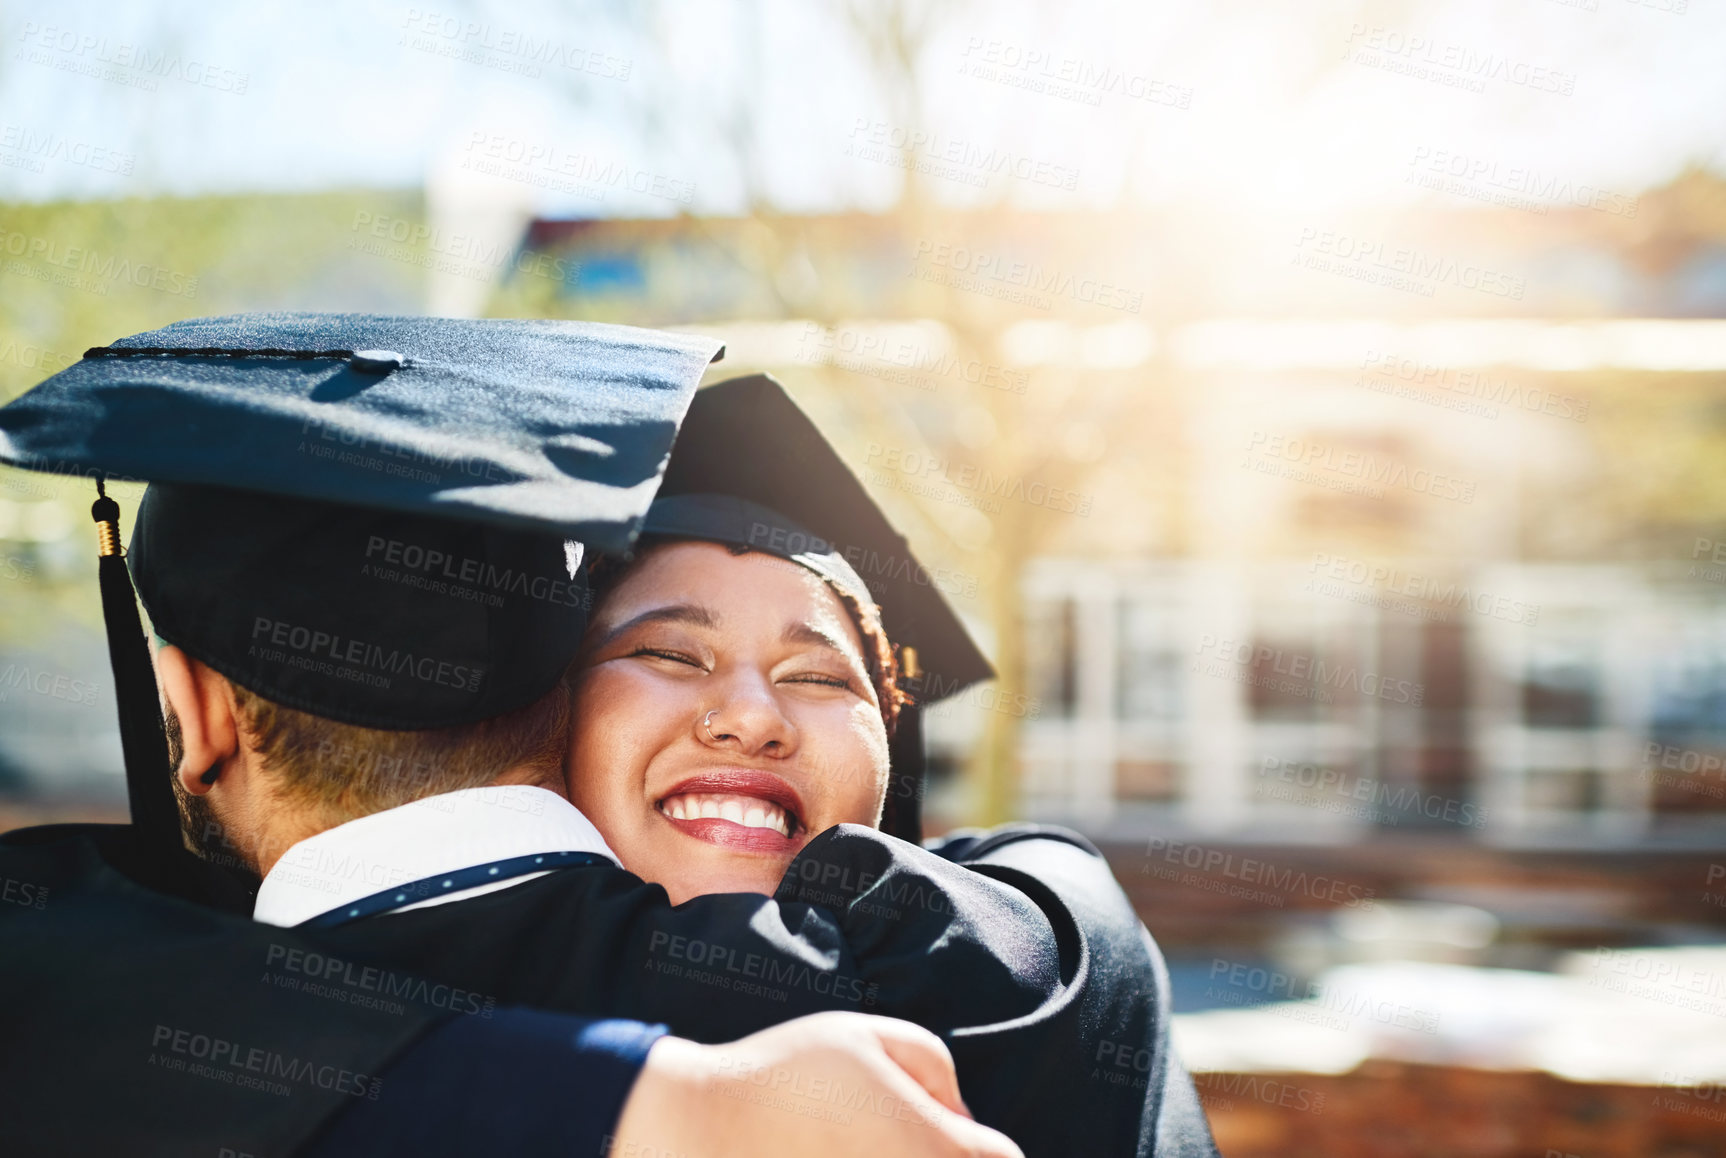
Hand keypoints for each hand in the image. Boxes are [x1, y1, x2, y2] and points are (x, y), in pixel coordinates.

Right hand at [611, 1011, 1022, 1157]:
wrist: (702, 1131)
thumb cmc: (786, 1076)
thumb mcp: (866, 1034)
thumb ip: (933, 1064)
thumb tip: (959, 1115)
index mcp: (934, 1149)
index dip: (980, 1146)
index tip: (949, 1133)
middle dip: (940, 1154)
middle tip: (891, 1137)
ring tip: (856, 1143)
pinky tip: (832, 1153)